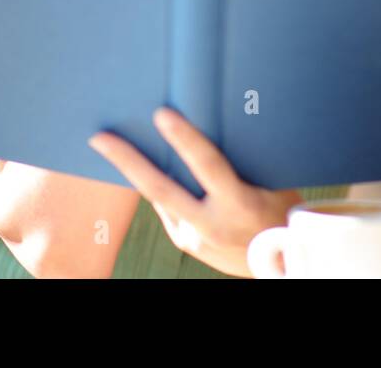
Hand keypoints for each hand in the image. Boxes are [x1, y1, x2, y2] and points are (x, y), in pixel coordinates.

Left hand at [87, 107, 303, 277]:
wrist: (281, 265)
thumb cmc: (280, 210)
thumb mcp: (270, 184)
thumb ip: (239, 163)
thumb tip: (207, 125)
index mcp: (240, 203)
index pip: (207, 165)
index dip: (185, 139)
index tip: (161, 114)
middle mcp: (212, 224)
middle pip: (161, 189)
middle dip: (127, 161)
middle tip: (99, 138)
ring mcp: (195, 238)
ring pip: (161, 197)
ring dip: (139, 170)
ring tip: (115, 143)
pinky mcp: (186, 244)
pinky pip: (170, 207)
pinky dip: (164, 186)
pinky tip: (152, 165)